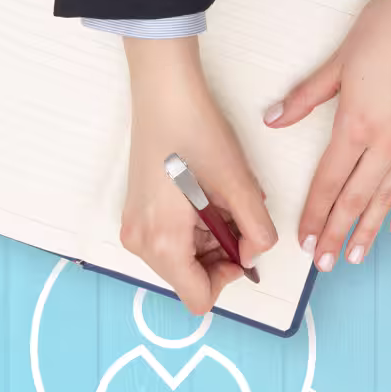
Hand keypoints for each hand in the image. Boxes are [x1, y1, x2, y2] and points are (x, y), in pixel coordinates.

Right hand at [119, 36, 273, 315]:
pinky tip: (201, 194)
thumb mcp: (239, 185)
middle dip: (219, 256)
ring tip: (217, 198)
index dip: (229, 279)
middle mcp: (140, 243)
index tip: (242, 245)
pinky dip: (192, 228)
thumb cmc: (196, 132)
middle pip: (188, 279)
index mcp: (163, 243)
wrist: (163, 93)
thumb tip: (255, 254)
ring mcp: (134, 229)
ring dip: (207, 240)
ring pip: (181, 260)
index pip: (199, 298)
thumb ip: (256, 231)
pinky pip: (169, 240)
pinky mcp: (135, 215)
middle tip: (233, 214)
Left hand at [265, 0, 390, 268]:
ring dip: (370, 230)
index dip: (315, 215)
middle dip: (337, 235)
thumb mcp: (339, 61)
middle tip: (323, 265)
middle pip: (356, 200)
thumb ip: (306, 97)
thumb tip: (274, 119)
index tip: (303, 240)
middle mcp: (389, 142)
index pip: (329, 182)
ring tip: (355, 256)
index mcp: (358, 124)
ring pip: (389, 198)